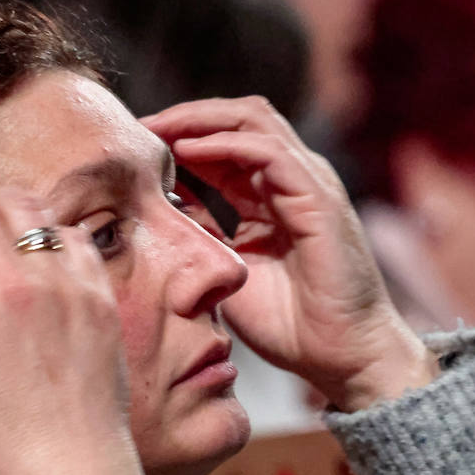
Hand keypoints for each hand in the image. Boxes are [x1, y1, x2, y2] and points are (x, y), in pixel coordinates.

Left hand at [142, 97, 436, 409]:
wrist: (341, 357)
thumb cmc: (290, 324)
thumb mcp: (226, 269)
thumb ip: (201, 234)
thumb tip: (155, 207)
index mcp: (270, 196)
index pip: (224, 143)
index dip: (179, 136)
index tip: (133, 146)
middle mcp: (292, 180)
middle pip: (238, 119)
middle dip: (186, 116)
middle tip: (139, 128)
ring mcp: (309, 184)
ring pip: (253, 121)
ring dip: (199, 119)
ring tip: (157, 129)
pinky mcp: (319, 199)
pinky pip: (270, 152)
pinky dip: (225, 145)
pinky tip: (188, 151)